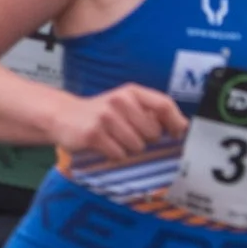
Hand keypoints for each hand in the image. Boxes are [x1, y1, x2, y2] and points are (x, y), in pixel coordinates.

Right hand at [52, 83, 187, 162]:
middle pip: (152, 133)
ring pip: (136, 146)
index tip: (176, 136)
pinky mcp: (93, 134)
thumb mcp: (125, 104)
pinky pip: (118, 154)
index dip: (175, 123)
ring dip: (129, 150)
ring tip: (115, 141)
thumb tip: (183, 128)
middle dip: (146, 141)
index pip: (164, 105)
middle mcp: (119, 100)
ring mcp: (105, 117)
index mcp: (131, 91)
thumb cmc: (101, 114)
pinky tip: (104, 147)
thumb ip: (151, 112)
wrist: (63, 116)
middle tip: (130, 137)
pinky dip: (115, 156)